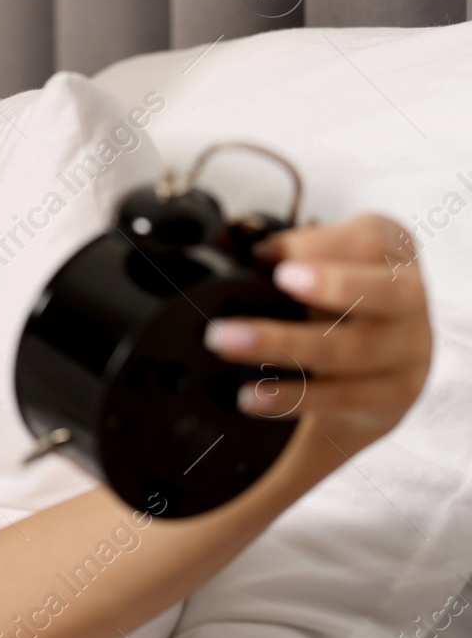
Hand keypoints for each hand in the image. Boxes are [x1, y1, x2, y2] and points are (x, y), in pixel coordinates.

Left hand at [204, 213, 432, 462]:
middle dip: (329, 287)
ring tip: (226, 342)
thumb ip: (290, 255)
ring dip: (284, 345)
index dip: (315, 245)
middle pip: (378, 293)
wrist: (383, 372)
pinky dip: (293, 397)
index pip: (367, 240)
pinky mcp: (392, 397)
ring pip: (352, 349)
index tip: (264, 254)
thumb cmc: (343, 304)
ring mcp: (408, 351)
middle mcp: (410, 301)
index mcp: (392, 252)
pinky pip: (342, 398)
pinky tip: (253, 396)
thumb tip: (233, 252)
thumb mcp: (329, 266)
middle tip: (266, 291)